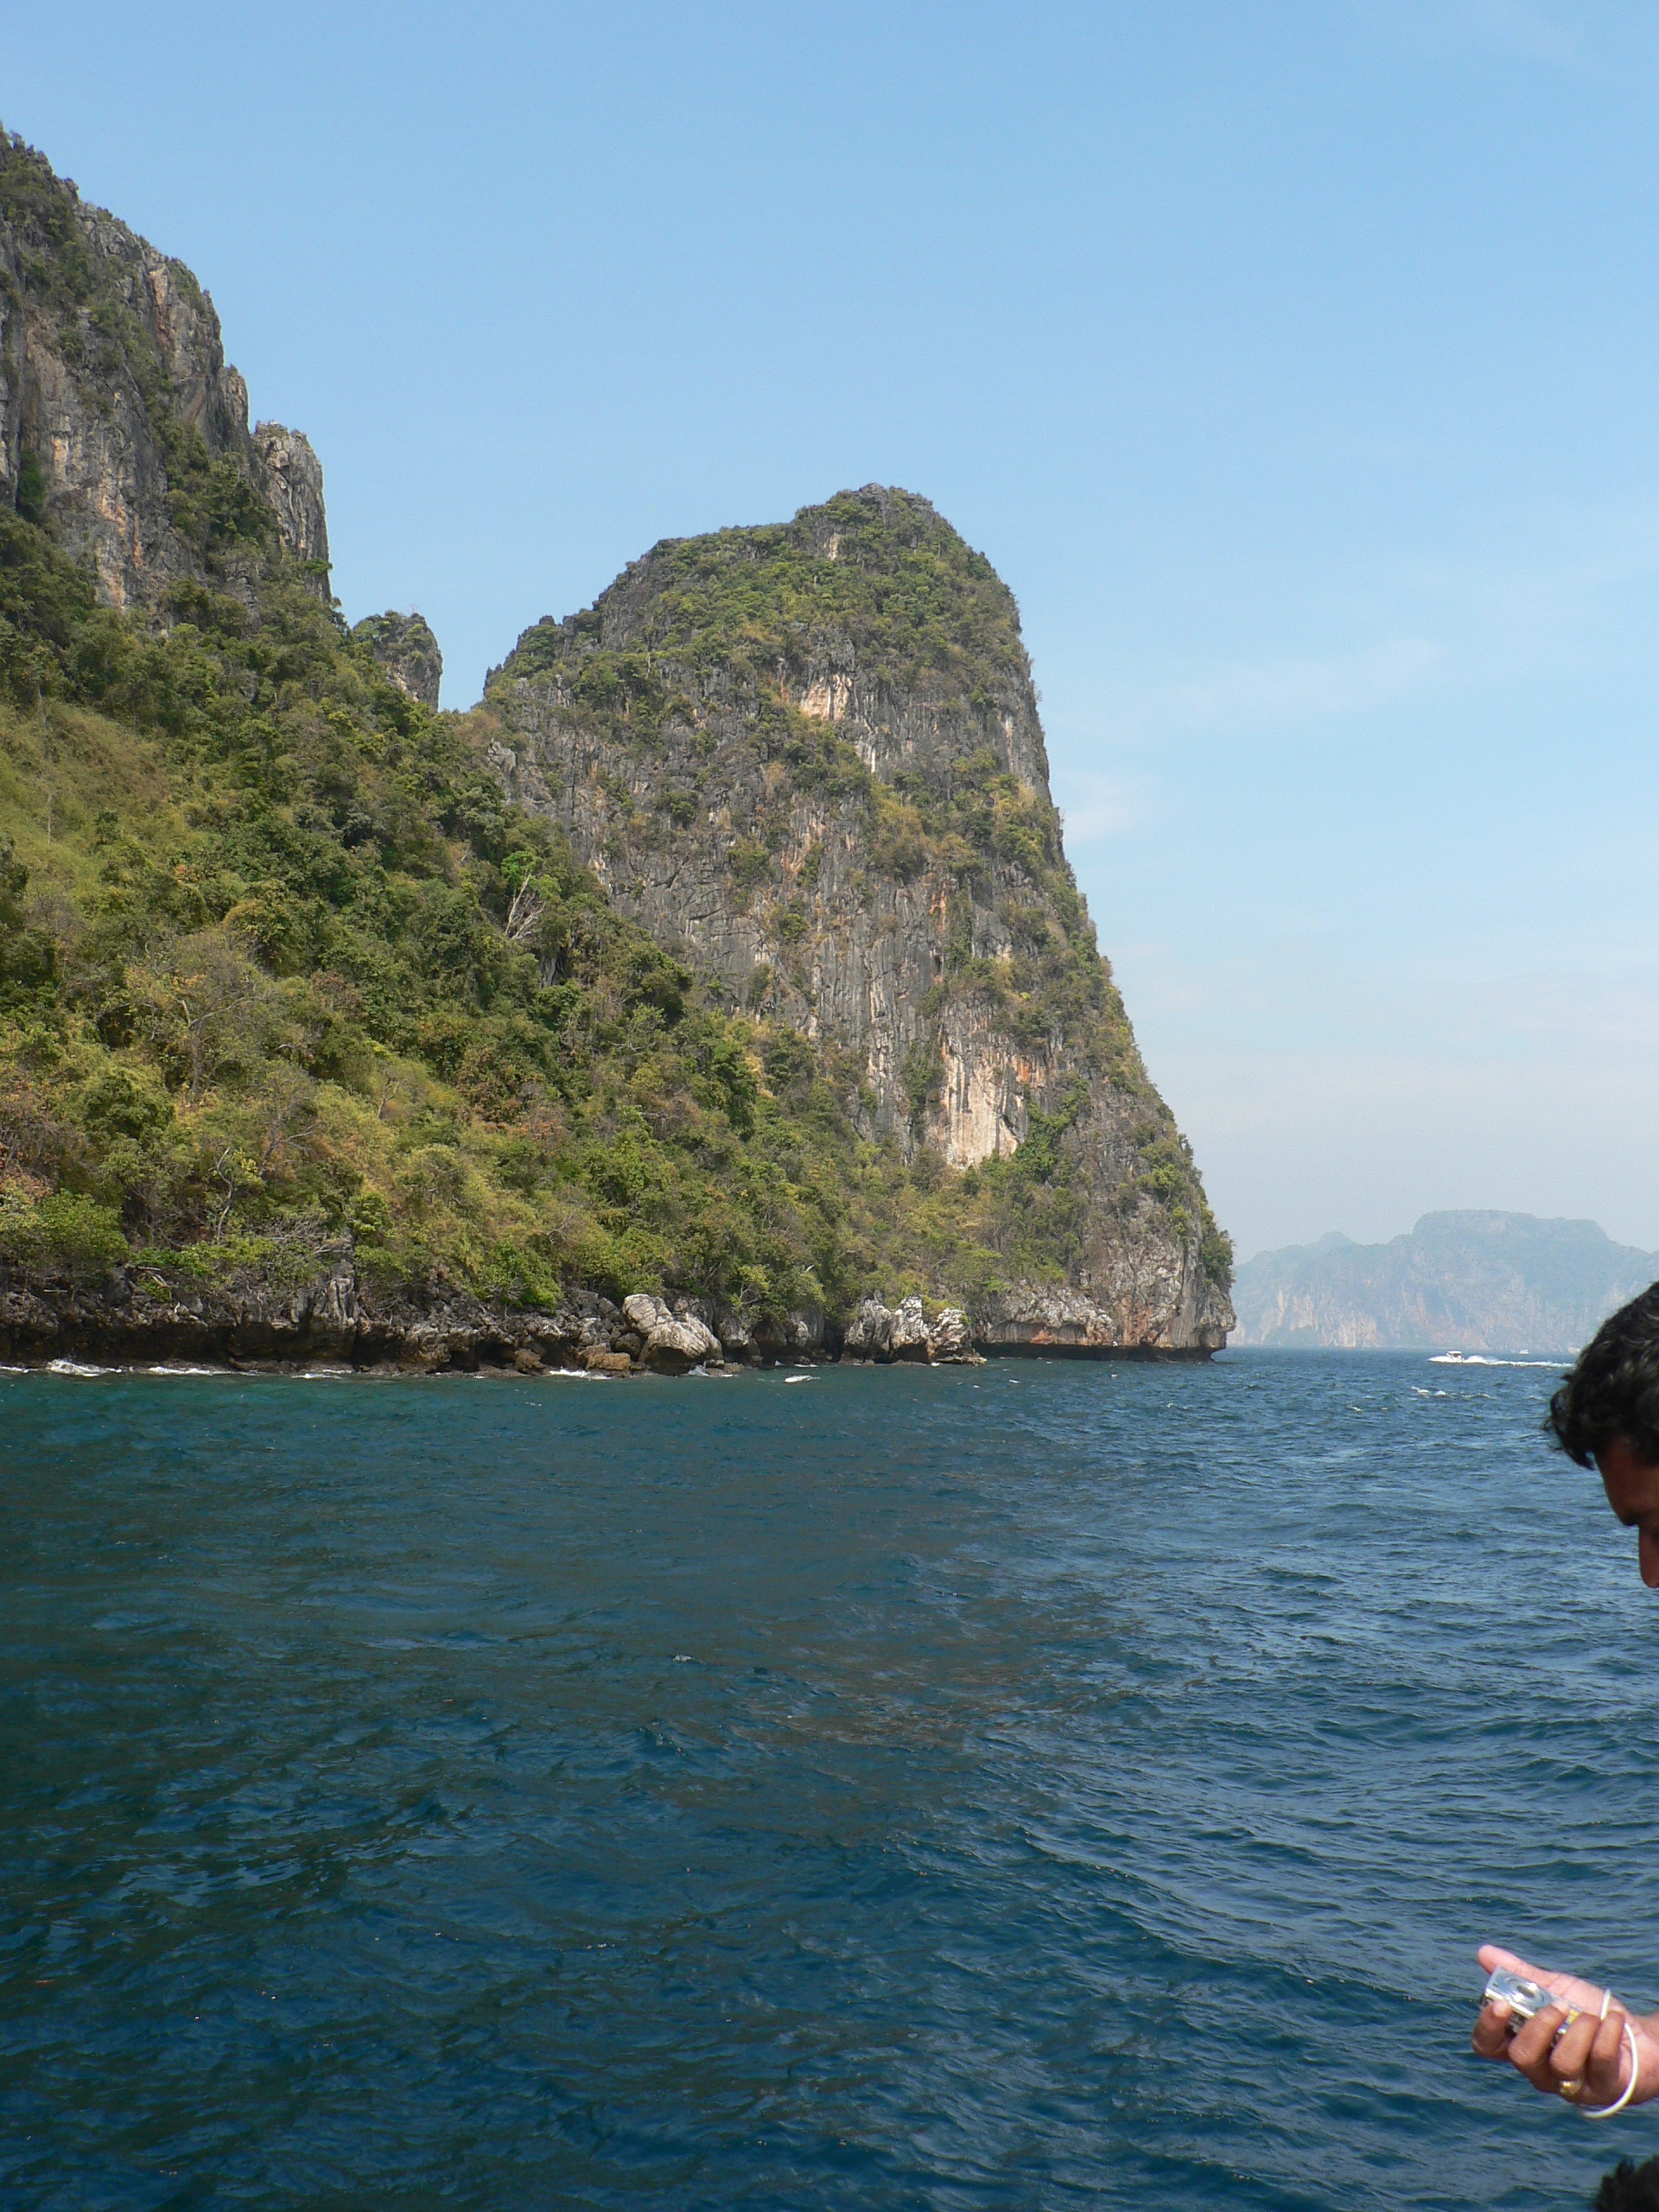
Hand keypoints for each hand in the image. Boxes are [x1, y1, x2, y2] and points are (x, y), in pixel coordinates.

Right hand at [1472, 1944, 1658, 2110]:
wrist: (1637, 2034)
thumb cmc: (1588, 2012)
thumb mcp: (1555, 1989)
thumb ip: (1520, 1975)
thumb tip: (1483, 1953)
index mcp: (1522, 2043)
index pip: (1488, 2045)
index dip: (1488, 2027)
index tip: (1501, 2003)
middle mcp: (1541, 2070)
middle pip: (1522, 2057)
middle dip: (1540, 2026)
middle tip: (1561, 2005)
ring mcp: (1571, 2085)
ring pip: (1563, 2064)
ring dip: (1579, 2031)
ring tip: (1592, 2016)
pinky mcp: (1603, 2090)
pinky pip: (1599, 2061)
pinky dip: (1607, 2032)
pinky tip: (1613, 2019)